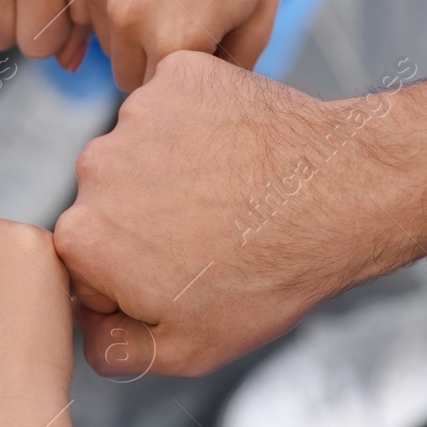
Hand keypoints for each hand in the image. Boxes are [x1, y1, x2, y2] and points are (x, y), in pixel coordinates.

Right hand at [53, 51, 406, 375]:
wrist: (343, 194)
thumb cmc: (270, 275)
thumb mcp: (190, 349)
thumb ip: (118, 351)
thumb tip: (90, 333)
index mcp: (83, 238)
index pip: (86, 262)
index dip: (131, 276)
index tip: (179, 273)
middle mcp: (93, 169)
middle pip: (107, 201)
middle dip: (144, 220)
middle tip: (210, 234)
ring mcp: (135, 115)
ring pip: (140, 151)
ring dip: (171, 169)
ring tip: (229, 193)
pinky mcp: (176, 75)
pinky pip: (174, 103)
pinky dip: (199, 122)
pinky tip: (237, 151)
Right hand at [65, 0, 331, 90]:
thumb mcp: (258, 18)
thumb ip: (221, 76)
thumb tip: (188, 110)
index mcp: (174, 43)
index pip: (163, 93)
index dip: (186, 74)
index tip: (205, 43)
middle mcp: (125, 18)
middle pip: (125, 71)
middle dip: (151, 53)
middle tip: (187, 8)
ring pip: (99, 34)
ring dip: (124, 21)